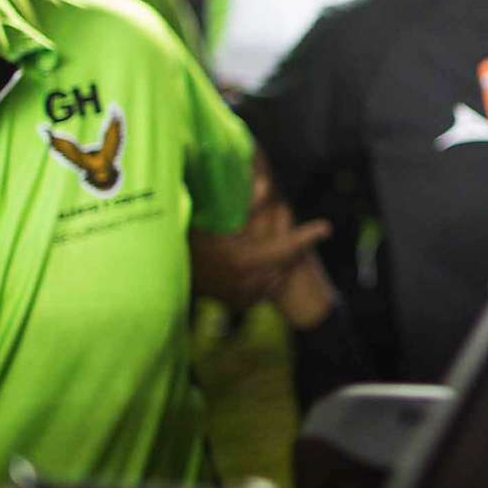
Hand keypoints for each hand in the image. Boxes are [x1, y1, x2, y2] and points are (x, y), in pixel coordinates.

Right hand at [190, 158, 332, 309]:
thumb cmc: (184, 244)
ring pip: (274, 277)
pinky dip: (264, 276)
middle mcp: (247, 282)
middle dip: (290, 248)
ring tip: (268, 249)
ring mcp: (242, 296)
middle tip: (296, 233)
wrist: (161, 278)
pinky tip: (256, 266)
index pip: (286, 247)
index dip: (307, 236)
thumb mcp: (210, 222)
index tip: (326, 227)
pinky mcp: (237, 302)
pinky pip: (261, 289)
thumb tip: (265, 184)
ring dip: (276, 263)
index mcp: (245, 260)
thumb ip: (244, 207)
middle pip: (283, 264)